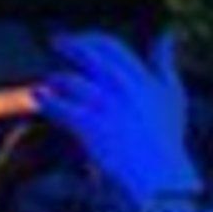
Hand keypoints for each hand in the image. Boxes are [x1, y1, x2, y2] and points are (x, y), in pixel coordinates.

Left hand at [37, 31, 197, 203]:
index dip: (90, 39)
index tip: (79, 39)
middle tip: (55, 42)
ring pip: (71, 80)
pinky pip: (62, 107)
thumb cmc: (166, 142)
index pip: (110, 45)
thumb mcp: (173, 97)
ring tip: (46, 82)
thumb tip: (166, 35)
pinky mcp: (91, 126)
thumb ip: (165, 64)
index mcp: (141, 77)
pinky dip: (48, 100)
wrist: (160, 176)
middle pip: (88, 54)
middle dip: (69, 45)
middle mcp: (123, 85)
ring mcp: (106, 105)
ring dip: (56, 78)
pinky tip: (39, 98)